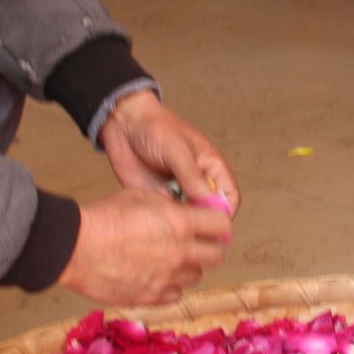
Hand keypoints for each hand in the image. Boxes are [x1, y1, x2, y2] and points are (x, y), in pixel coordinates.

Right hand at [59, 189, 232, 306]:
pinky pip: (175, 295)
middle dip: (209, 247)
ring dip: (188, 267)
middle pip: (217, 256)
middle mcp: (180, 253)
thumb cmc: (102, 218)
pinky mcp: (151, 297)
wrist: (73, 248)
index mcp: (181, 224)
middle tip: (196, 243)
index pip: (222, 224)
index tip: (212, 224)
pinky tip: (156, 276)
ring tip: (169, 260)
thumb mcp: (138, 196)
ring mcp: (167, 278)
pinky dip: (170, 287)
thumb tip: (180, 207)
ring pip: (195, 276)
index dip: (218, 223)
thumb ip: (166, 203)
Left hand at [100, 92, 240, 215]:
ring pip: (188, 216)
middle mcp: (197, 182)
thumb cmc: (156, 127)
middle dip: (204, 222)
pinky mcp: (157, 196)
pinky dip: (164, 220)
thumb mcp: (177, 151)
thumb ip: (192, 177)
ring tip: (173, 224)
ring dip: (183, 223)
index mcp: (210, 166)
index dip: (226, 212)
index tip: (215, 224)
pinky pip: (166, 215)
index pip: (229, 195)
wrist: (123, 123)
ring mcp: (177, 190)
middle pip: (210, 210)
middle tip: (192, 229)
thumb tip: (210, 203)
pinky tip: (157, 218)